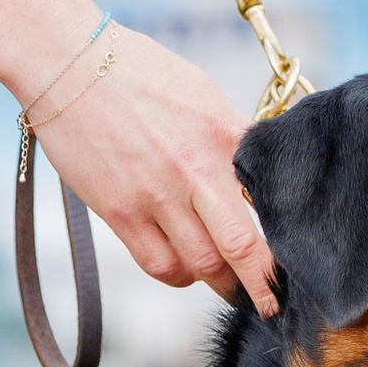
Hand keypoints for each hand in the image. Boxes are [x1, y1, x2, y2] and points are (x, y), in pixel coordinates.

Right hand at [35, 20, 276, 309]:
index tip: (299, 255)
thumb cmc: (137, 71)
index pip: (273, 196)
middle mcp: (195, 169)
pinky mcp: (121, 212)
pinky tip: (184, 268)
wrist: (68, 64)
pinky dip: (179, 275)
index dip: (289, 233)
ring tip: (229, 284)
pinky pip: (160, 265)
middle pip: (244, 247)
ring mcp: (156, 195)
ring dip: (221, 282)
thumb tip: (254, 173)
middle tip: (275, 301)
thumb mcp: (200, 92)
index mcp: (224, 134)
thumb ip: (231, 136)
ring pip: (204, 266)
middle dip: (265, 284)